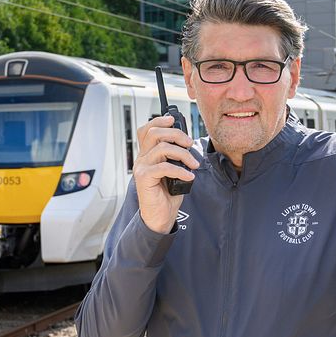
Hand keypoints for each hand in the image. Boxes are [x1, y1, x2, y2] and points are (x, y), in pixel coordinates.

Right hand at [133, 115, 198, 233]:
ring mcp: (141, 167)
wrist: (160, 216)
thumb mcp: (173, 170)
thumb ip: (175, 156)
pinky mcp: (144, 178)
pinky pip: (164, 166)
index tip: (174, 120)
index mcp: (147, 154)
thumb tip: (187, 143)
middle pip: (155, 133)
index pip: (146, 129)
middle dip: (176, 134)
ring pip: (162, 148)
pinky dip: (180, 170)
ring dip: (183, 154)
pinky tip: (189, 176)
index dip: (159, 121)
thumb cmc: (167, 194)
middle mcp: (142, 158)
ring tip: (193, 164)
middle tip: (189, 144)